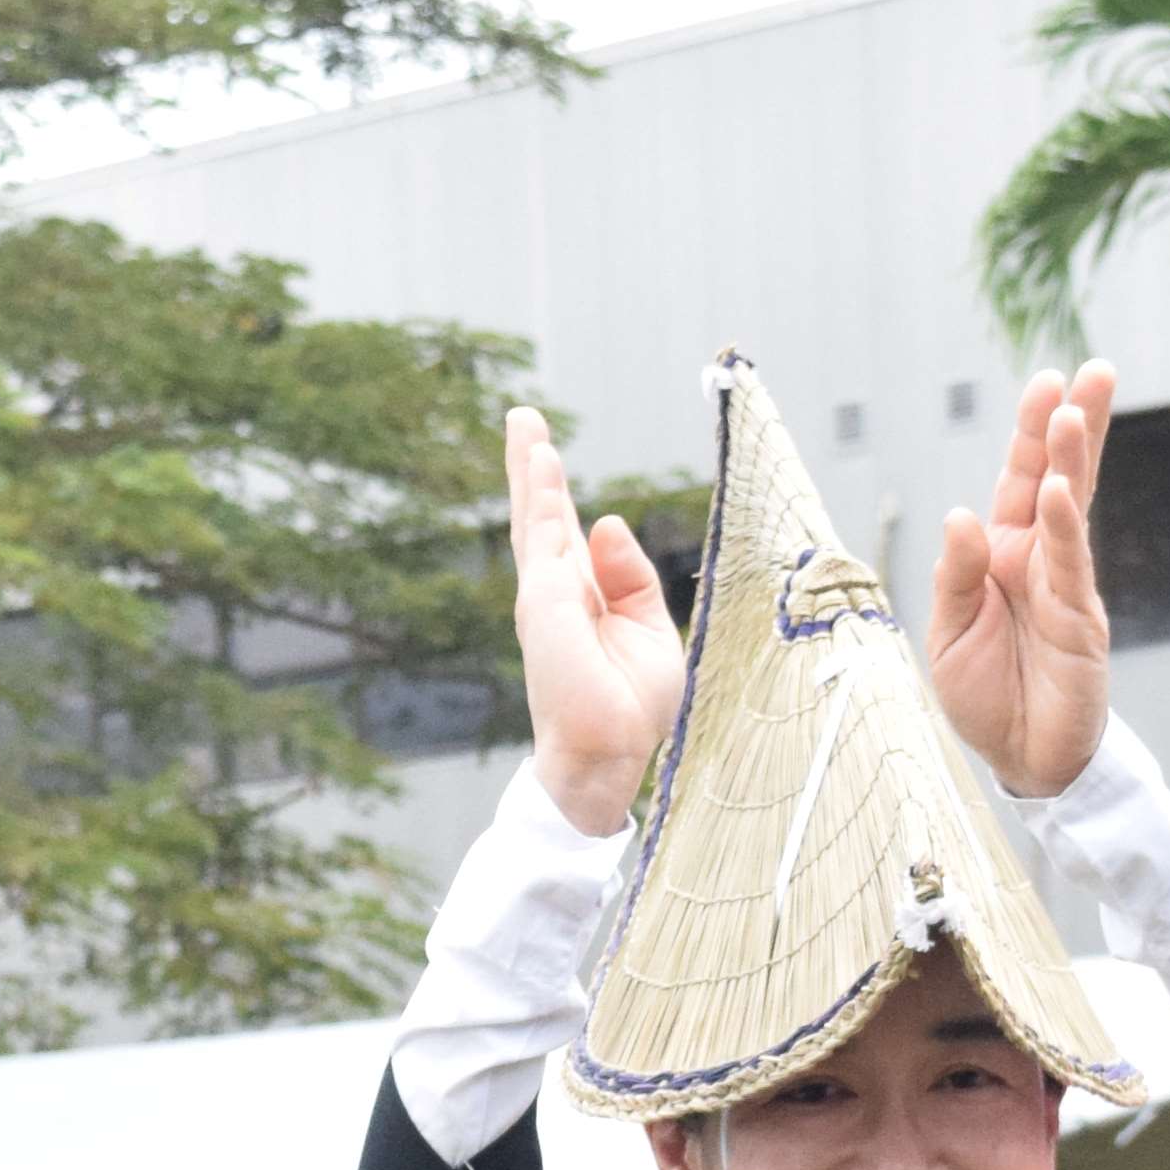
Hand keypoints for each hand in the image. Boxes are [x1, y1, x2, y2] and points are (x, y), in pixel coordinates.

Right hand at [507, 404, 685, 832]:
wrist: (611, 753)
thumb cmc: (630, 706)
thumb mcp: (648, 628)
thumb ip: (630, 577)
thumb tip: (606, 521)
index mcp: (582, 598)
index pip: (566, 533)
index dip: (556, 492)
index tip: (546, 450)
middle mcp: (556, 594)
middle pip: (539, 517)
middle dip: (529, 467)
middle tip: (522, 416)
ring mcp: (545, 598)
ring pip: (535, 520)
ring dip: (530, 471)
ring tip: (527, 426)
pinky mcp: (545, 605)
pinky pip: (543, 538)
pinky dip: (540, 497)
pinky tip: (540, 463)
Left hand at [925, 364, 1118, 799]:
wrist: (1023, 759)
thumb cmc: (985, 694)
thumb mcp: (950, 633)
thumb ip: (956, 575)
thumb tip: (961, 517)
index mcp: (1002, 553)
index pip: (1019, 479)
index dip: (1032, 432)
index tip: (1049, 379)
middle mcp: (1038, 558)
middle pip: (1059, 477)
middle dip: (1074, 424)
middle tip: (1093, 371)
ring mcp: (1064, 585)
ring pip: (1070, 512)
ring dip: (1072, 462)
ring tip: (1073, 413)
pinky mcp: (1081, 620)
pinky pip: (1070, 566)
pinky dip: (1064, 529)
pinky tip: (1059, 493)